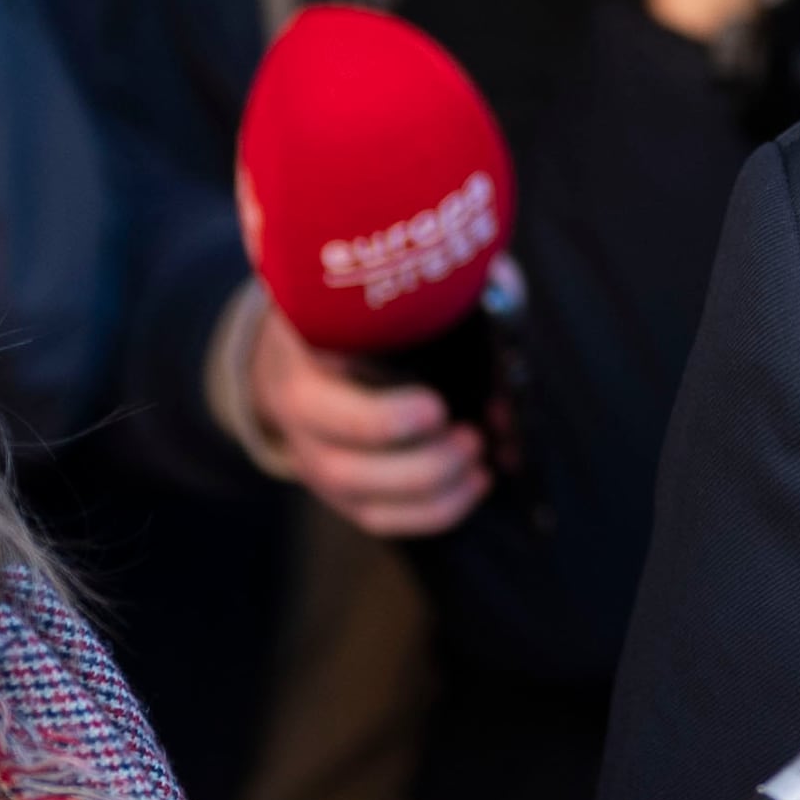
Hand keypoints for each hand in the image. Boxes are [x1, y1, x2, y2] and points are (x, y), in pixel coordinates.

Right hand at [242, 284, 488, 538]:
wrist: (307, 350)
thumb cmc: (366, 311)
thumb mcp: (392, 285)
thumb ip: (443, 283)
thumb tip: (502, 290)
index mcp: (305, 344)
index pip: (325, 378)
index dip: (378, 410)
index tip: (436, 406)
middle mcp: (297, 403)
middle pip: (338, 451)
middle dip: (413, 457)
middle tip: (468, 434)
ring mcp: (310, 452)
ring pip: (355, 489)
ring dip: (428, 485)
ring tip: (478, 457)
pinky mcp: (337, 487)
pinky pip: (377, 517)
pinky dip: (432, 511)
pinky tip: (476, 484)